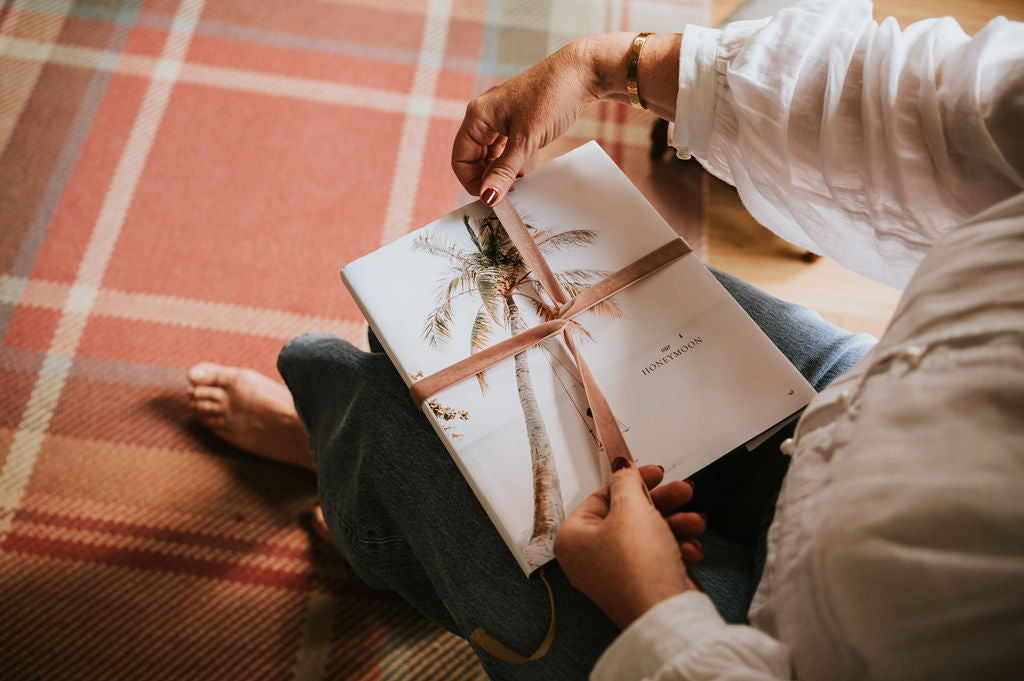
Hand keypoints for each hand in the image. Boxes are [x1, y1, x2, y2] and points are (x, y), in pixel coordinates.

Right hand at [452, 33, 681, 205]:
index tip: (491, 198)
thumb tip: (487, 197)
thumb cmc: (552, 98)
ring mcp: (500, 115)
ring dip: (497, 171)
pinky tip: (521, 171)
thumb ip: (504, 170)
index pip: (460, 158)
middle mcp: (484, 114)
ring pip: (487, 153)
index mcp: (478, 115)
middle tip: (506, 194)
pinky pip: (502, 146)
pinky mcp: (515, 118)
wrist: (582, 73)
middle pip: (472, 157)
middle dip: (485, 178)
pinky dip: (508, 161)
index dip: (471, 182)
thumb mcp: (526, 140)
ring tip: (516, 184)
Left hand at [554, 460, 703, 628]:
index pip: (601, 497)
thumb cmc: (638, 566)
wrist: (664, 613)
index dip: (631, 481)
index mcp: (573, 537)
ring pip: (646, 535)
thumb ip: (626, 482)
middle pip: (627, 515)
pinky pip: (654, 557)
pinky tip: (690, 549)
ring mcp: (612, 574)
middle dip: (662, 503)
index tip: (654, 472)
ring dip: (675, 525)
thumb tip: (620, 466)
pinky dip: (674, 549)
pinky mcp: (636, 585)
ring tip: (696, 522)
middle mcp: (587, 557)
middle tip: (683, 491)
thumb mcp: (632, 509)